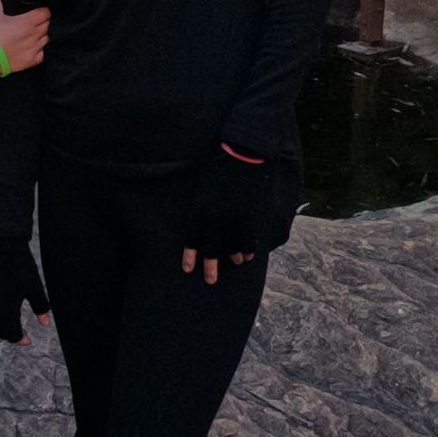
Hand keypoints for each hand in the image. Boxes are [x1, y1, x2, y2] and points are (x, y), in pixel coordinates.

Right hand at [0, 0, 47, 74]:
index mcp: (26, 22)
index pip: (45, 14)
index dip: (43, 11)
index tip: (39, 11)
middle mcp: (33, 35)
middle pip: (46, 25)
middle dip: (41, 23)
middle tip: (33, 23)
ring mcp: (34, 48)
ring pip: (45, 39)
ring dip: (40, 36)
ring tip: (31, 35)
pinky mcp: (32, 60)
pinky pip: (42, 53)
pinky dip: (38, 50)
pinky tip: (29, 48)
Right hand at [0, 237, 50, 343]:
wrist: (2, 246)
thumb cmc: (21, 267)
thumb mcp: (35, 288)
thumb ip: (41, 308)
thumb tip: (45, 324)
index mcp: (7, 309)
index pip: (12, 334)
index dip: (21, 339)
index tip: (29, 340)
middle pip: (1, 331)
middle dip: (12, 335)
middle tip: (24, 334)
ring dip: (1, 326)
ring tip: (13, 322)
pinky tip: (0, 311)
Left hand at [179, 145, 270, 282]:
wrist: (241, 156)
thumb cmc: (219, 169)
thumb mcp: (204, 188)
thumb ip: (203, 208)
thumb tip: (202, 225)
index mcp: (200, 208)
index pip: (192, 236)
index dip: (190, 254)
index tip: (188, 269)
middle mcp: (215, 216)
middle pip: (211, 247)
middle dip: (210, 266)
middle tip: (210, 280)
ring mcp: (234, 217)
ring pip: (232, 246)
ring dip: (233, 257)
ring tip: (235, 263)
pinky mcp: (250, 215)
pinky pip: (249, 239)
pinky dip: (248, 249)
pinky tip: (248, 256)